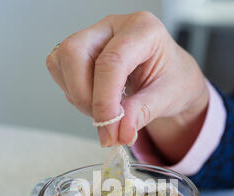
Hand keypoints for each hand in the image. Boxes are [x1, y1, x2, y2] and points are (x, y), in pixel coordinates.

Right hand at [46, 11, 208, 161]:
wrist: (171, 78)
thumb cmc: (173, 80)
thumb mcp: (168, 98)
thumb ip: (143, 113)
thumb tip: (121, 132)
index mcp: (142, 29)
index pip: (111, 61)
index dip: (105, 101)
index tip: (109, 130)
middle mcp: (114, 26)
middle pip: (74, 52)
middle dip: (83, 95)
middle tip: (104, 123)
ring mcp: (94, 36)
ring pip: (62, 61)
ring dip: (78, 95)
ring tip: (104, 110)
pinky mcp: (81, 51)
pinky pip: (60, 70)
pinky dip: (74, 93)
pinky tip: (95, 100)